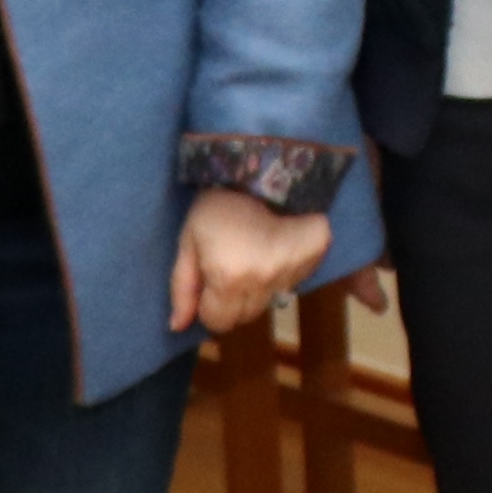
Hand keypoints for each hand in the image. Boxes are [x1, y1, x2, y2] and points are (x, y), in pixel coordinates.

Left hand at [170, 187, 337, 334]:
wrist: (264, 166)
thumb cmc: (219, 203)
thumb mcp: (189, 240)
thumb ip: (182, 287)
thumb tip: (177, 326)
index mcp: (229, 279)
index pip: (218, 322)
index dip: (209, 306)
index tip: (209, 281)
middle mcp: (264, 282)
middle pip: (245, 316)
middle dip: (232, 299)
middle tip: (229, 265)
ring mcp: (293, 272)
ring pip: (269, 301)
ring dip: (257, 287)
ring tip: (251, 253)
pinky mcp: (313, 259)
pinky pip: (291, 283)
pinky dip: (280, 273)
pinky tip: (272, 247)